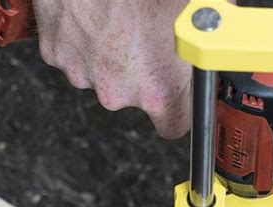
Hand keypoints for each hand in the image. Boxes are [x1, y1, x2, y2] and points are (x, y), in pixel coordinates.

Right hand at [32, 0, 190, 138]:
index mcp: (157, 91)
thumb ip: (204, 47)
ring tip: (119, 22)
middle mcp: (118, 91)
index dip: (176, 112)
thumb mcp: (191, 15)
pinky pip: (76, 55)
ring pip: (103, 75)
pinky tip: (95, 18)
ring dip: (111, 56)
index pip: (172, 126)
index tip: (176, 104)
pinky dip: (84, 40)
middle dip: (141, 75)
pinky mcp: (57, 54)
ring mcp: (84, 74)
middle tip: (146, 40)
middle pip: (135, 97)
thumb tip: (215, 48)